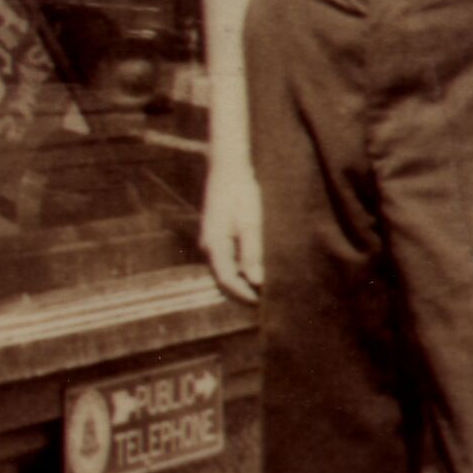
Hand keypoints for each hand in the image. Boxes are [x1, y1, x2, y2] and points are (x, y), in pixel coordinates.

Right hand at [200, 154, 263, 302]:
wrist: (227, 168)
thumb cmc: (240, 192)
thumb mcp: (250, 221)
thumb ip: (252, 252)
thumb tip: (256, 281)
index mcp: (214, 245)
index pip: (227, 280)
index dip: (244, 295)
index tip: (262, 304)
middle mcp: (208, 247)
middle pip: (223, 280)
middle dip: (242, 294)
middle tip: (265, 303)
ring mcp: (210, 242)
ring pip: (224, 272)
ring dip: (241, 283)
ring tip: (263, 291)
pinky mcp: (216, 236)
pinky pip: (225, 262)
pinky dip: (239, 271)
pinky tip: (255, 272)